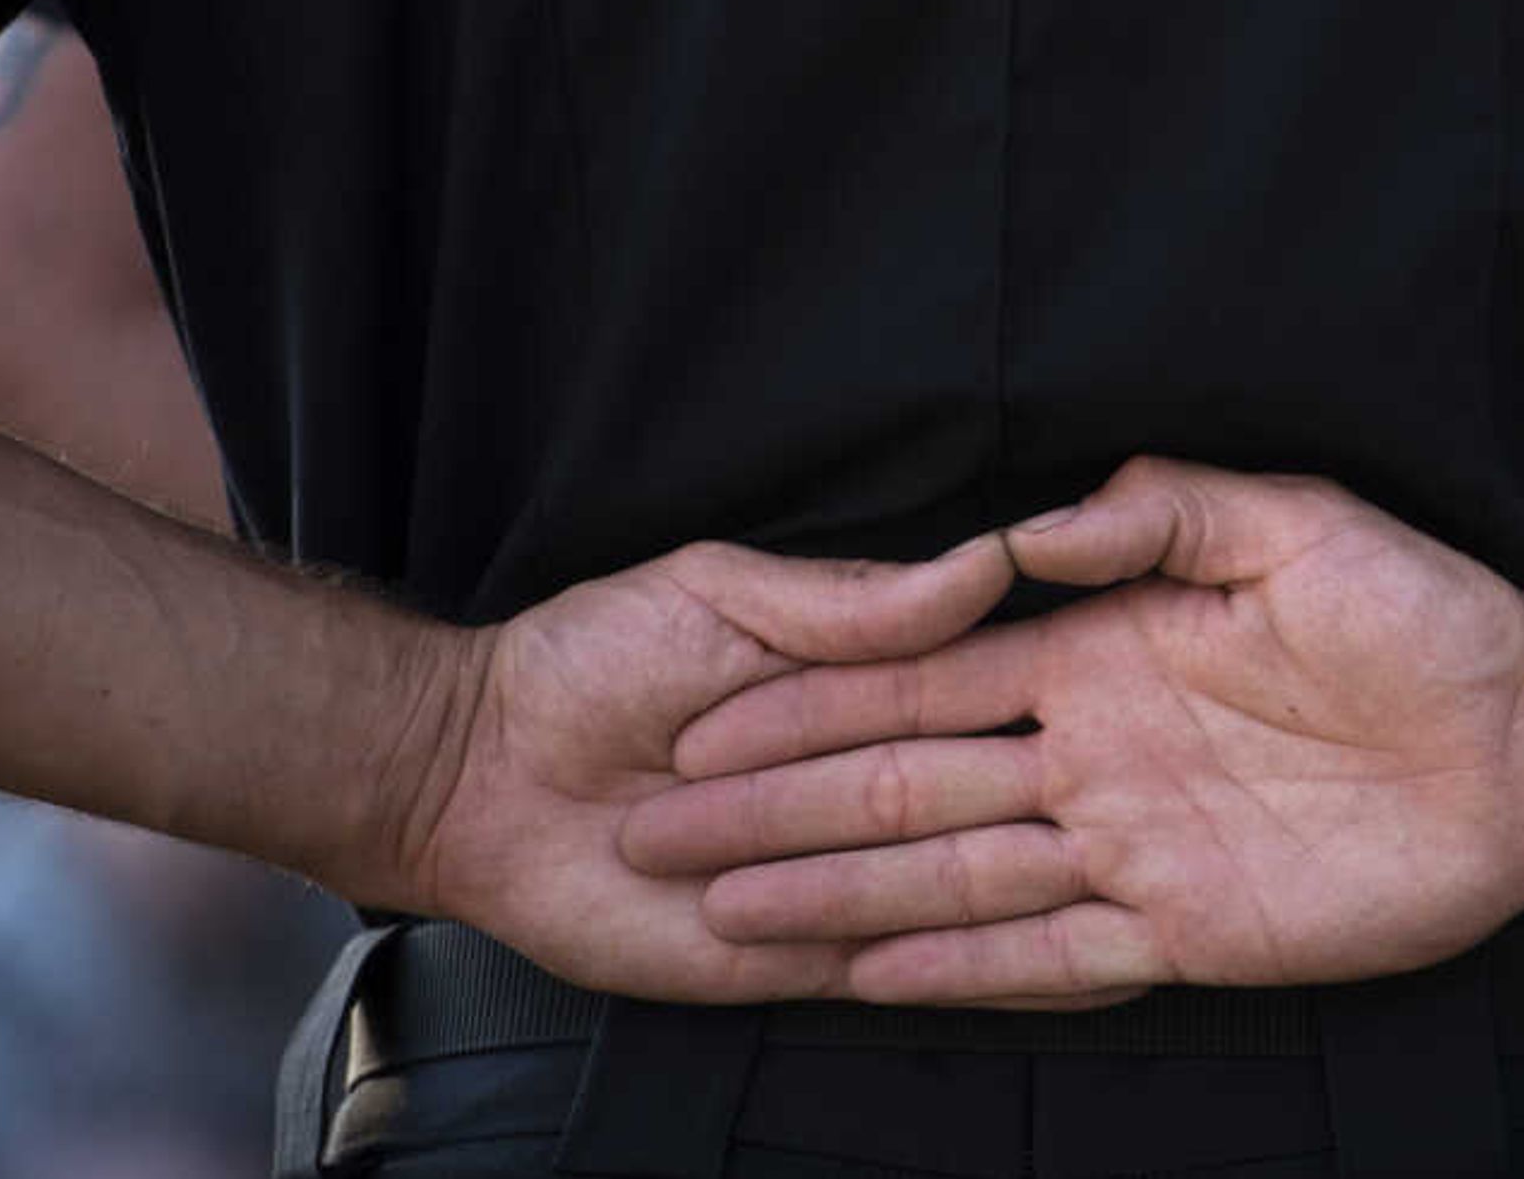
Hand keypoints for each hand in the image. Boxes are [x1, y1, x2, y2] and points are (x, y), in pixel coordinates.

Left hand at [399, 535, 1014, 1001]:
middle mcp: (888, 778)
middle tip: (934, 770)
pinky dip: (929, 955)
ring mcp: (855, 871)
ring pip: (949, 880)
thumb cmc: (592, 662)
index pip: (988, 689)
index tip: (1046, 680)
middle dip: (969, 786)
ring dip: (938, 868)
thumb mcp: (721, 594)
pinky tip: (956, 935)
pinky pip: (895, 963)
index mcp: (884, 682)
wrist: (477, 779)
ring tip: (923, 849)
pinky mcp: (809, 955)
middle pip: (977, 789)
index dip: (1020, 689)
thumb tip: (992, 559)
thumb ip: (853, 600)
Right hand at [621, 459, 1523, 1002]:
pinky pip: (1049, 954)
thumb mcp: (1297, 524)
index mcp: (1108, 654)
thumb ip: (1163, 510)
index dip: (817, 706)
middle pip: (911, 787)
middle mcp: (1096, 754)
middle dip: (785, 812)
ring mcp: (1134, 847)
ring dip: (838, 894)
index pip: (931, 683)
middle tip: (656, 839)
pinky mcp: (1187, 928)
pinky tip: (864, 969)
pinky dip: (957, 967)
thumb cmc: (1431, 615)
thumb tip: (1032, 525)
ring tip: (723, 912)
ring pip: (954, 877)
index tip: (707, 726)